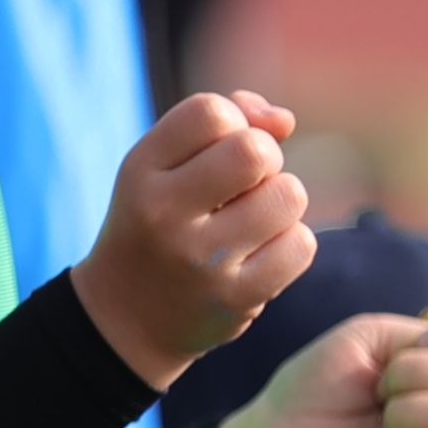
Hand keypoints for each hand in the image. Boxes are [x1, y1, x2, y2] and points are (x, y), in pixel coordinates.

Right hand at [69, 89, 313, 385]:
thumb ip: (222, 124)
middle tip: (247, 183)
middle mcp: (163, 212)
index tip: (218, 150)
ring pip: (288, 195)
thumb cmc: (157, 221)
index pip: (210, 112)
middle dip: (267, 159)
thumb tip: (284, 119)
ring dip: (281, 202)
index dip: (233, 121)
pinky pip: (301, 244)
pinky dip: (291, 243)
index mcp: (139, 170)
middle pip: (255, 151)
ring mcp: (202, 259)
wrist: (126, 315)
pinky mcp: (237, 297)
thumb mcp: (163, 166)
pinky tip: (261, 253)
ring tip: (253, 219)